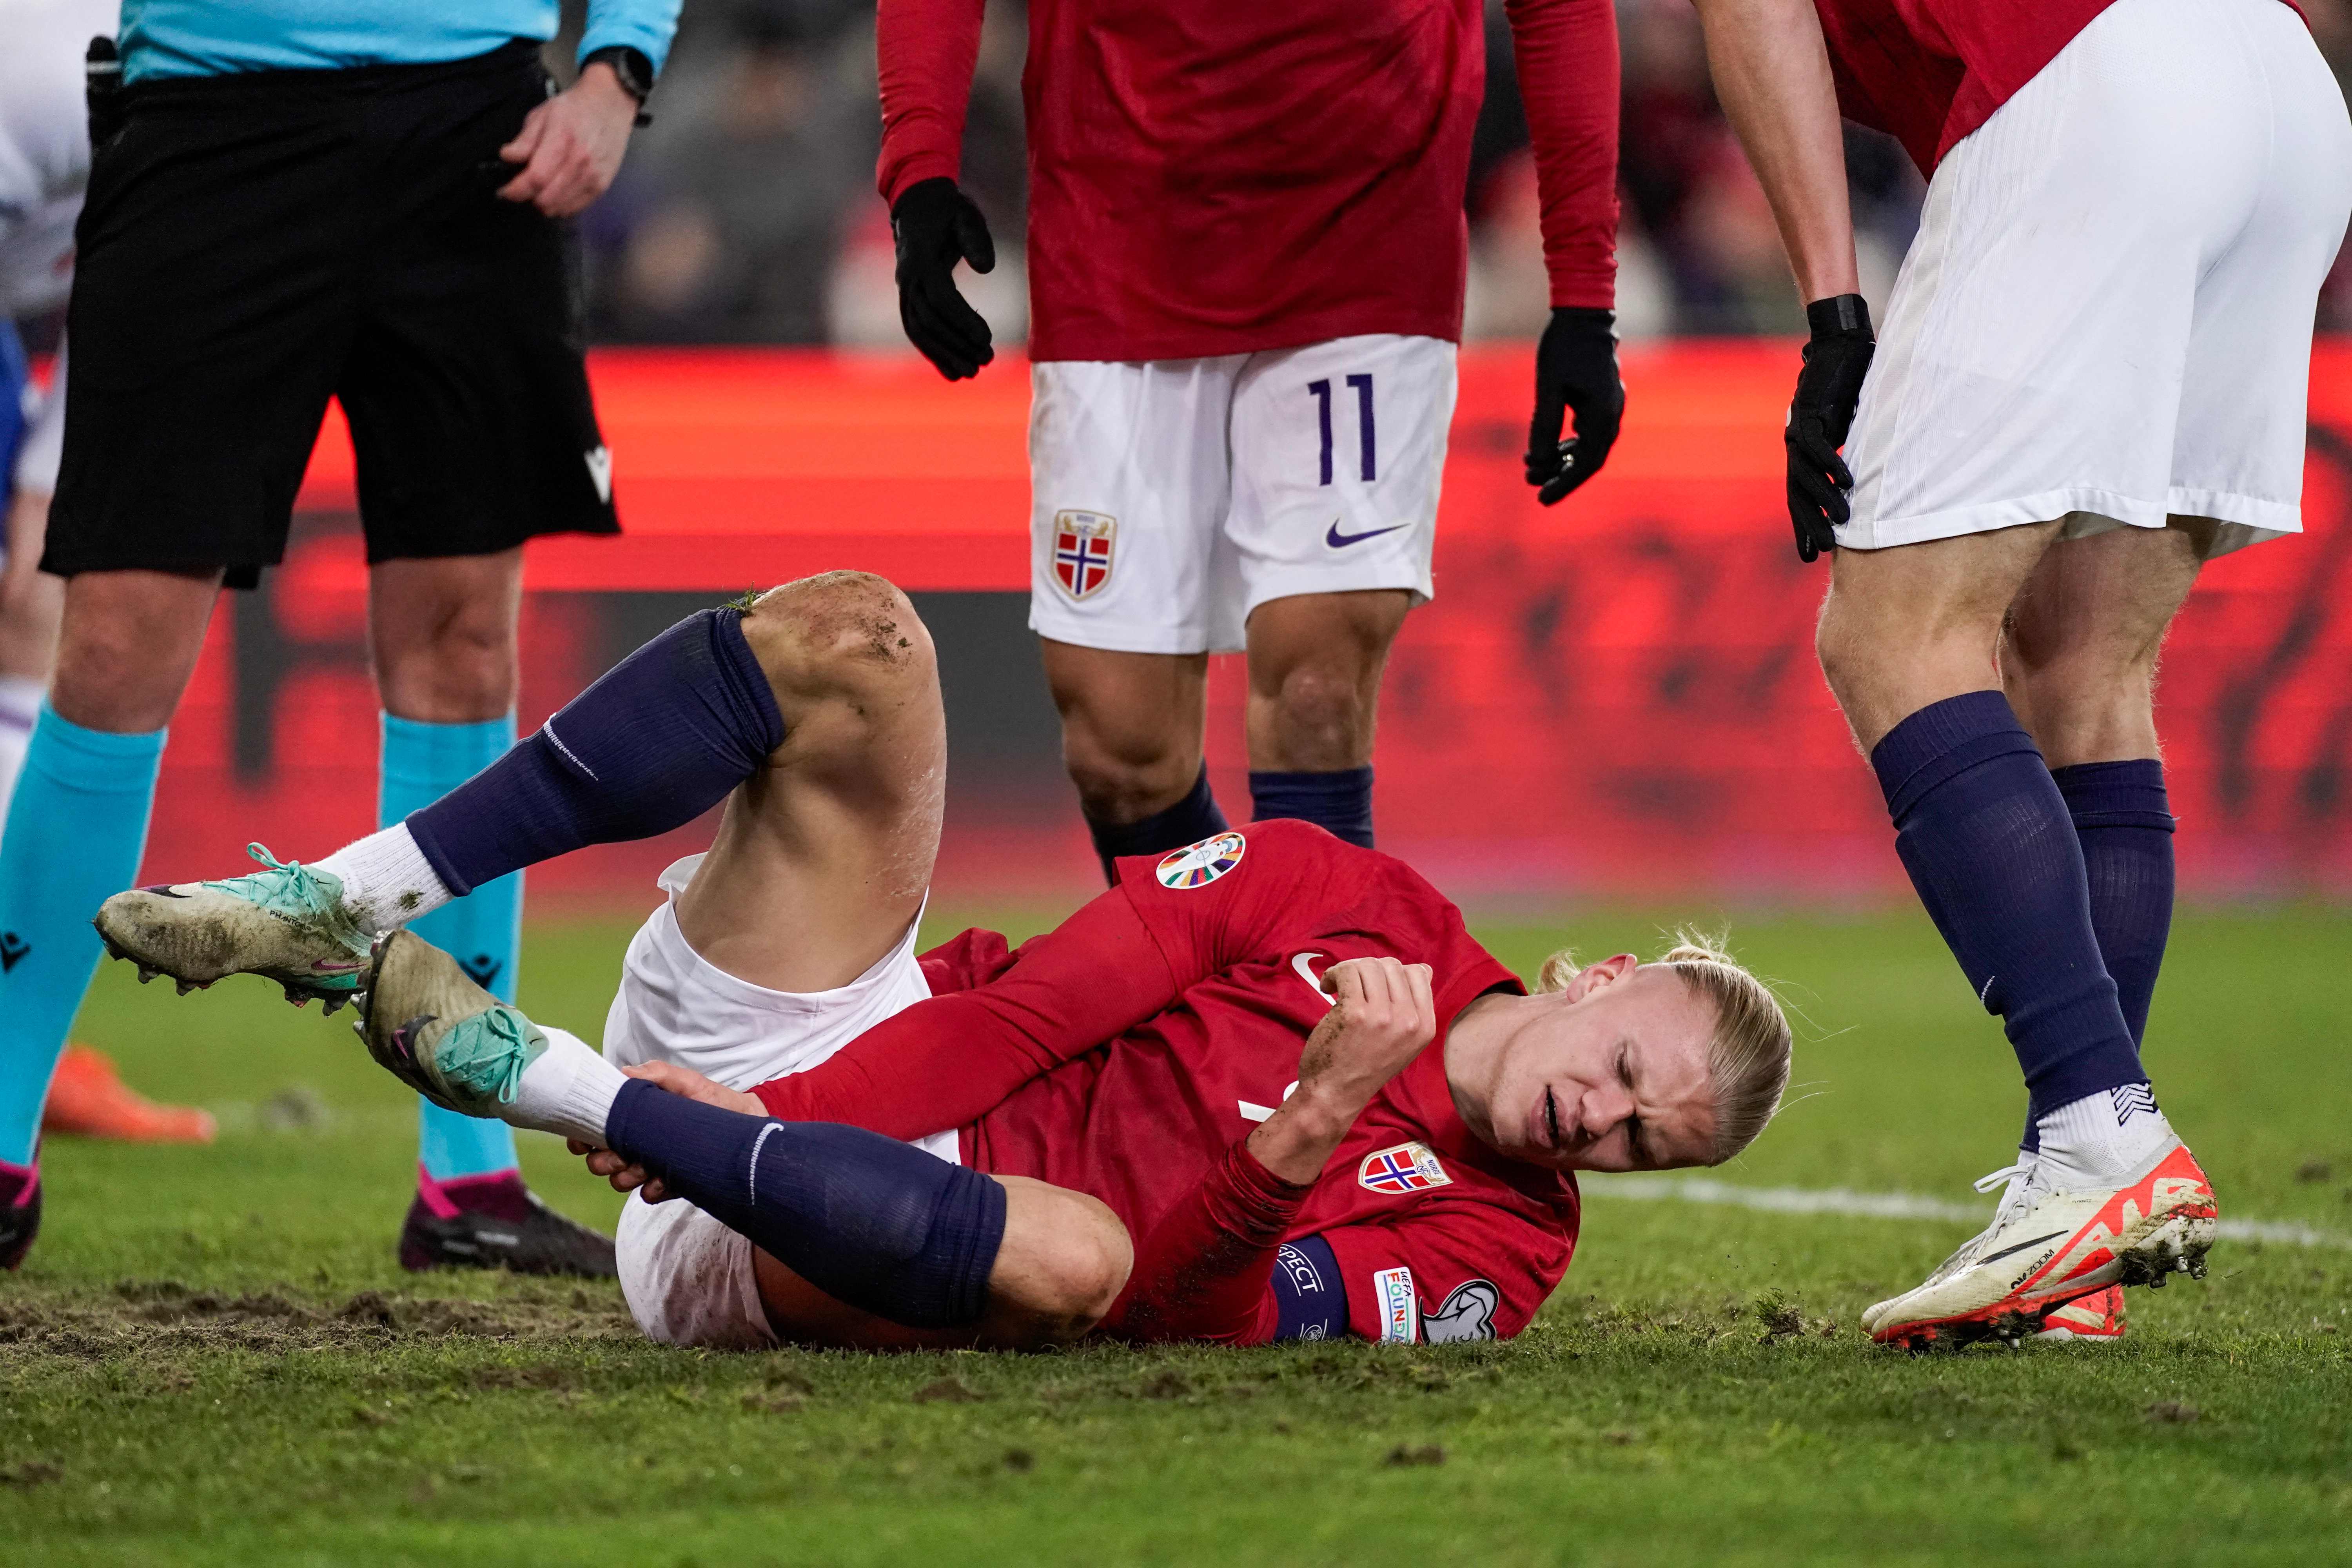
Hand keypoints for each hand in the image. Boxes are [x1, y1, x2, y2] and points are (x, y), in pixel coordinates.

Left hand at [496, 63, 638, 217]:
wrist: (610, 106)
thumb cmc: (574, 108)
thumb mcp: (542, 115)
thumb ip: (525, 139)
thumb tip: (508, 157)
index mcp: (562, 141)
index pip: (536, 178)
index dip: (516, 190)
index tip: (505, 191)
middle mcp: (580, 163)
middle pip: (547, 199)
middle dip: (528, 197)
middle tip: (522, 187)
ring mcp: (593, 177)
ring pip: (559, 208)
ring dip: (544, 202)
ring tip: (539, 189)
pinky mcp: (602, 186)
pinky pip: (575, 209)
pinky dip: (560, 205)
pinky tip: (555, 192)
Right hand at [564, 1062, 764, 1201]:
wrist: (746, 1127)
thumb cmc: (714, 1101)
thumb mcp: (687, 1082)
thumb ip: (656, 1075)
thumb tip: (622, 1074)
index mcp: (634, 1118)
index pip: (595, 1130)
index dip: (582, 1137)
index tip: (582, 1142)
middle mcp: (637, 1144)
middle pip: (599, 1160)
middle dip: (604, 1160)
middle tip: (619, 1155)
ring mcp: (651, 1167)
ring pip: (619, 1179)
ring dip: (625, 1175)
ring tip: (644, 1167)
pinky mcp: (668, 1185)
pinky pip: (647, 1194)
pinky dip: (653, 1188)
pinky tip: (665, 1180)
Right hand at [890, 177, 996, 380]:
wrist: (918, 204)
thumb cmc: (947, 209)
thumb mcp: (966, 214)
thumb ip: (976, 238)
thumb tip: (986, 268)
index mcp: (921, 259)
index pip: (940, 298)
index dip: (963, 320)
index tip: (987, 338)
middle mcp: (907, 279)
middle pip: (928, 321)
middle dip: (956, 344)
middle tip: (986, 361)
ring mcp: (904, 291)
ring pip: (918, 331)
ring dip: (944, 355)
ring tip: (971, 373)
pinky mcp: (908, 300)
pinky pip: (915, 331)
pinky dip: (933, 353)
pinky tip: (953, 373)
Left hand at [1250, 957, 1436, 1183]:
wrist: (1335, 1096)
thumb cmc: (1363, 1066)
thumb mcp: (1403, 1042)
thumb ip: (1413, 1008)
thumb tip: (1422, 969)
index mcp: (1425, 1027)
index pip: (1419, 973)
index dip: (1391, 973)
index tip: (1372, 986)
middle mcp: (1409, 1021)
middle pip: (1393, 965)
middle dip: (1367, 970)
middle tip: (1351, 986)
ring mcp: (1383, 1017)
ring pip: (1369, 965)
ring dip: (1348, 970)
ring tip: (1337, 987)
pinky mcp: (1355, 1014)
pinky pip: (1347, 972)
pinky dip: (1333, 974)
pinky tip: (1326, 987)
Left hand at [1524, 307, 1624, 505]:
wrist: (1583, 312)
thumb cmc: (1564, 347)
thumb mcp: (1548, 389)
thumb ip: (1544, 427)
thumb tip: (1538, 464)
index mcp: (1604, 414)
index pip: (1586, 463)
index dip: (1564, 484)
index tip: (1541, 500)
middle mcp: (1612, 413)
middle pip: (1589, 460)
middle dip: (1561, 476)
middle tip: (1534, 488)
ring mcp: (1610, 405)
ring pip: (1588, 446)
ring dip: (1562, 460)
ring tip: (1533, 468)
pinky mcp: (1602, 398)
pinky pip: (1588, 431)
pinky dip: (1569, 444)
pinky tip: (1548, 449)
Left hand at [1785, 293, 1874, 561]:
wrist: (1840, 347)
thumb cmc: (1848, 388)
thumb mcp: (1850, 429)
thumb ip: (1850, 453)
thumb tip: (1863, 483)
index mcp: (1803, 452)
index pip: (1800, 497)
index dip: (1804, 525)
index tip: (1812, 554)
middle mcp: (1795, 445)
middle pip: (1798, 494)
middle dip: (1809, 524)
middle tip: (1821, 551)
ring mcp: (1799, 429)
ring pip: (1807, 475)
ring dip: (1824, 500)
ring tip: (1841, 521)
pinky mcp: (1809, 412)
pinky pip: (1819, 446)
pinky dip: (1832, 466)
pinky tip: (1847, 484)